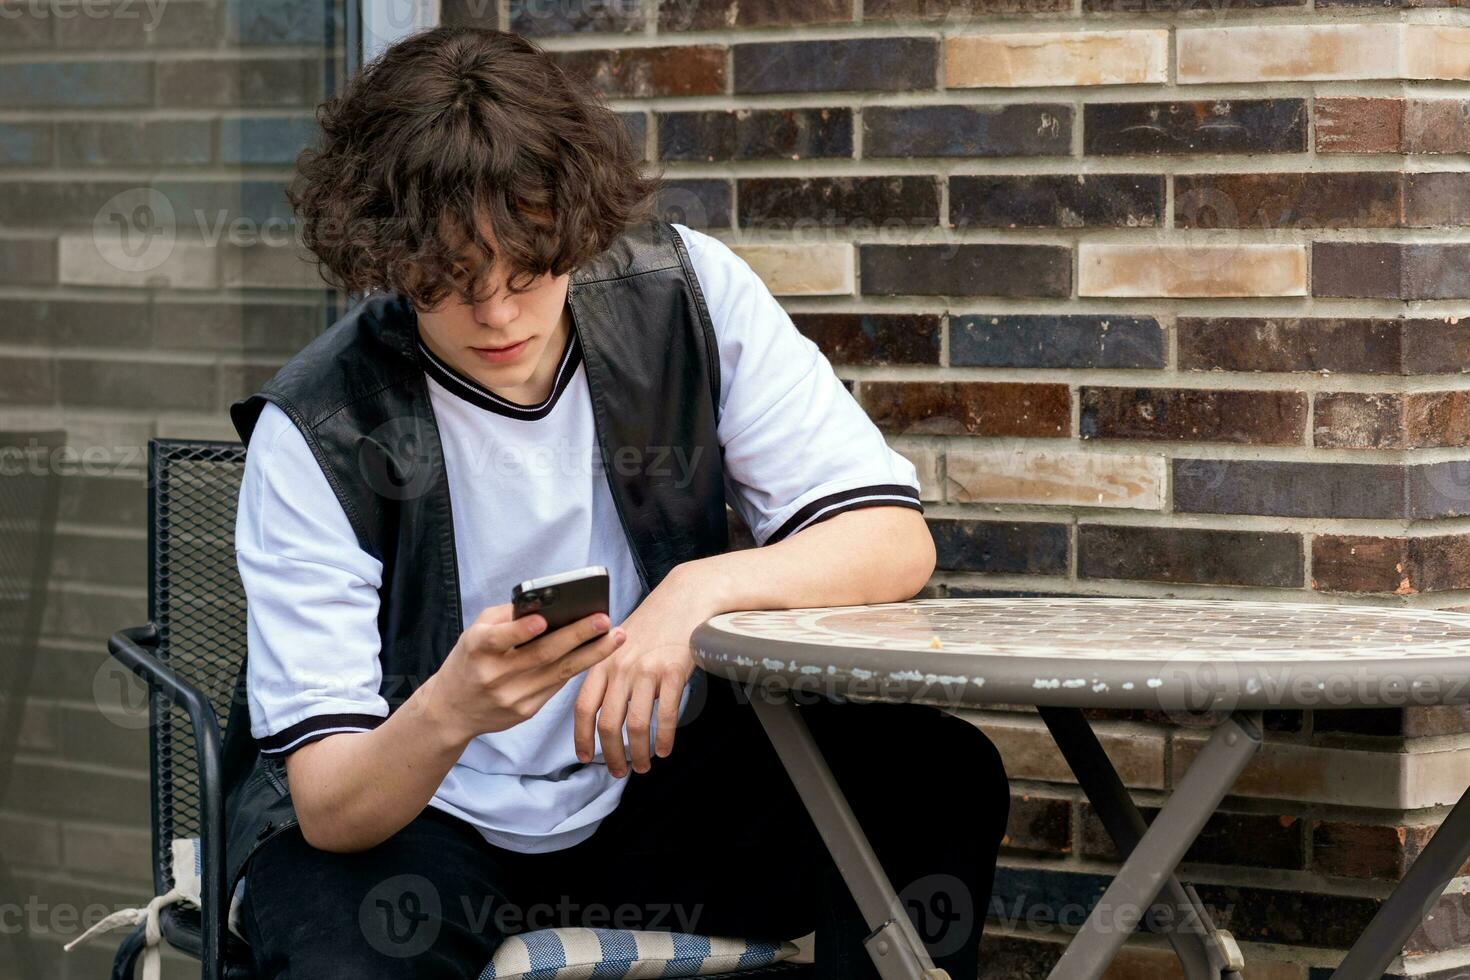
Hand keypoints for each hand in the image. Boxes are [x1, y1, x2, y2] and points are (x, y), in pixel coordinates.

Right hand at [424, 603, 625, 744]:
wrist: (451, 710)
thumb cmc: (469, 660)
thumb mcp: (475, 632)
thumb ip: (506, 617)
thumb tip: (547, 603)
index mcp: (476, 649)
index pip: (497, 639)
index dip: (520, 631)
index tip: (543, 620)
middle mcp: (493, 675)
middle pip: (540, 655)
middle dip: (576, 636)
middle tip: (604, 620)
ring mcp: (510, 697)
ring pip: (558, 673)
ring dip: (591, 654)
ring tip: (616, 636)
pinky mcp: (525, 712)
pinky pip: (557, 686)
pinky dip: (578, 667)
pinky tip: (598, 653)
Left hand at [572, 566, 717, 776]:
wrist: (684, 598)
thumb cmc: (652, 622)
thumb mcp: (618, 643)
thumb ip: (606, 672)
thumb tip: (598, 711)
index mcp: (601, 662)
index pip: (583, 707)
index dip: (581, 737)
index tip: (585, 757)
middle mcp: (620, 668)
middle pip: (608, 724)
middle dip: (612, 755)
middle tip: (619, 771)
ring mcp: (647, 670)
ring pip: (637, 725)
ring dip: (639, 753)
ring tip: (643, 766)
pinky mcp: (673, 671)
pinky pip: (666, 715)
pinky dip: (664, 738)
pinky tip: (664, 749)